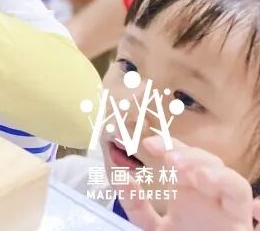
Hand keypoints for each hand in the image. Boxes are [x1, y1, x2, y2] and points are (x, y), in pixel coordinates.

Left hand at [120, 136, 259, 230]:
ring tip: (197, 175)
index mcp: (189, 190)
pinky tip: (234, 193)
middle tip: (170, 159)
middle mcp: (211, 196)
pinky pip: (247, 204)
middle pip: (208, 163)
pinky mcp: (241, 227)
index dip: (168, 145)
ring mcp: (229, 211)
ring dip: (216, 174)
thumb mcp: (153, 226)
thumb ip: (136, 206)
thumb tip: (119, 177)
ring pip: (234, 182)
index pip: (182, 157)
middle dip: (190, 156)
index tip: (148, 143)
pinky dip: (250, 198)